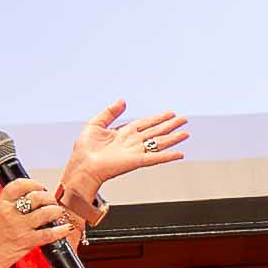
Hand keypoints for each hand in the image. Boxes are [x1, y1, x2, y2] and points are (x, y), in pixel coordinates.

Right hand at [0, 178, 62, 267]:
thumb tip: (27, 200)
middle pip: (36, 197)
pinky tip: (65, 228)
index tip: (39, 187)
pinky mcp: (26, 242)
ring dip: (56, 210)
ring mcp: (19, 227)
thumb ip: (8, 205)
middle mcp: (9, 213)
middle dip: (48, 197)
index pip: (19, 185)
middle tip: (50, 201)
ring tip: (57, 212)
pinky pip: (48, 234)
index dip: (33, 184)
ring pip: (45, 213)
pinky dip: (60, 230)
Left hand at [61, 102, 189, 208]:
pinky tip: (179, 154)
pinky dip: (168, 156)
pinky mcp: (136, 161)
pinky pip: (155, 158)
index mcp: (123, 133)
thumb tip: (122, 101)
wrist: (82, 167)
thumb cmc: (84, 150)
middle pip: (155, 131)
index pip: (145, 123)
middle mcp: (132, 142)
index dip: (158, 118)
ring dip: (173, 138)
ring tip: (186, 133)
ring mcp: (135, 152)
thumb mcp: (95, 124)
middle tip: (184, 120)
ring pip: (158, 143)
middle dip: (170, 125)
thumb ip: (110, 112)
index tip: (170, 113)